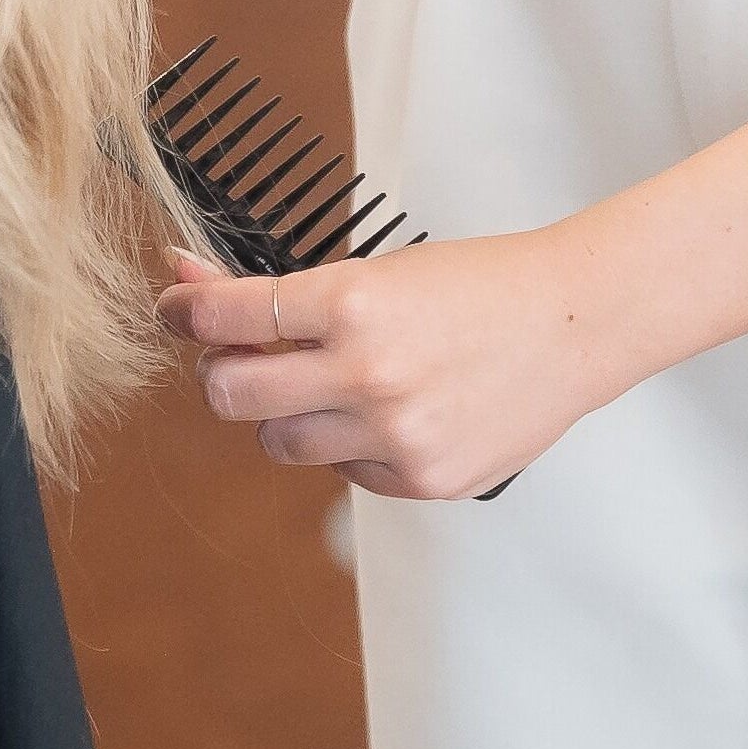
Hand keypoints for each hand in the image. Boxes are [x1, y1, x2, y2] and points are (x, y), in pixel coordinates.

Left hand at [155, 232, 643, 500]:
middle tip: (238, 357)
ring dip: (284, 414)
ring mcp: (393, 435)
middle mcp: (365, 374)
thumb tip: (195, 285)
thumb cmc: (481, 284)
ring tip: (331, 382)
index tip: (172, 305)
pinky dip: (348, 444)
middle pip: (229, 396)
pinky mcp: (421, 479)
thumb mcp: (379, 269)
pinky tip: (389, 410)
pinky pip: (344, 472)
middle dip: (221, 373)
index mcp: (352, 303)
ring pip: (280, 443)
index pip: (226, 315)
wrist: (575, 323)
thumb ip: (289, 293)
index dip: (183, 309)